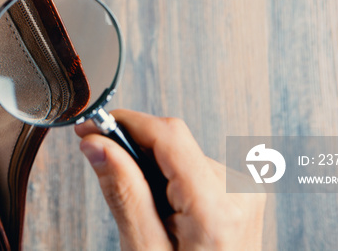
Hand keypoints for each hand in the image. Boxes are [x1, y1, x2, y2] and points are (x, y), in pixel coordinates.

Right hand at [75, 110, 265, 249]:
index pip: (168, 135)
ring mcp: (246, 190)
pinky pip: (196, 166)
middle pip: (173, 142)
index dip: (125, 123)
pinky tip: (169, 211)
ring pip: (182, 152)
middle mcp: (240, 190)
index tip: (91, 127)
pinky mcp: (243, 192)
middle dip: (137, 153)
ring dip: (155, 169)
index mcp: (217, 208)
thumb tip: (97, 145)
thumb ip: (124, 193)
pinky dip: (173, 179)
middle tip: (114, 184)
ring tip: (152, 214)